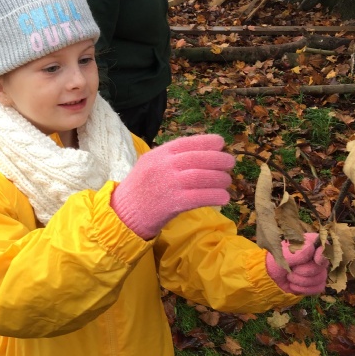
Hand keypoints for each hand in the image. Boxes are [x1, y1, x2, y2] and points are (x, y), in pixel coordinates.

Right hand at [110, 135, 234, 239]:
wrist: (124, 213)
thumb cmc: (139, 189)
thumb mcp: (149, 165)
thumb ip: (169, 158)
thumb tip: (200, 153)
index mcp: (158, 155)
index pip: (185, 143)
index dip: (206, 141)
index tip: (221, 142)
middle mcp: (164, 166)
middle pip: (196, 159)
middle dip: (218, 159)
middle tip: (230, 162)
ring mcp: (168, 184)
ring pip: (201, 177)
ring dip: (219, 178)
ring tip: (227, 181)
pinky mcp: (173, 203)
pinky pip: (199, 197)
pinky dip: (214, 196)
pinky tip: (224, 198)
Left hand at [266, 233, 328, 294]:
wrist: (270, 276)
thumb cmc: (275, 259)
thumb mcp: (283, 254)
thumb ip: (298, 251)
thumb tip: (312, 249)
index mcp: (308, 243)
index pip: (325, 244)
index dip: (324, 253)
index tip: (316, 260)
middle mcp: (315, 256)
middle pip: (321, 265)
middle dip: (304, 270)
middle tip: (291, 269)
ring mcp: (317, 270)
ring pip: (320, 278)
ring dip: (300, 280)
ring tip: (289, 276)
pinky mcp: (316, 283)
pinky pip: (318, 288)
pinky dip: (303, 289)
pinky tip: (293, 285)